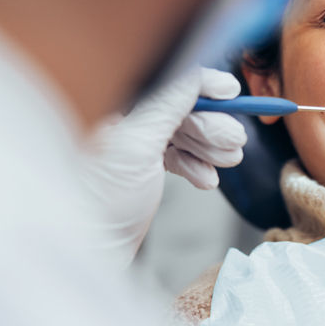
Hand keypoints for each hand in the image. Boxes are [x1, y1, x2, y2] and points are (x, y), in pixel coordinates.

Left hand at [80, 66, 245, 267]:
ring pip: (184, 135)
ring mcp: (134, 147)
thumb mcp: (137, 144)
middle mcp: (124, 122)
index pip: (167, 83)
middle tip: (234, 141)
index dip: (203, 87)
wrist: (90, 250)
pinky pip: (178, 158)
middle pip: (181, 110)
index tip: (231, 92)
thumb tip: (196, 75)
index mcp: (115, 106)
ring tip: (228, 160)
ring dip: (210, 148)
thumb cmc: (98, 202)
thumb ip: (167, 104)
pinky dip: (196, 167)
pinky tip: (206, 179)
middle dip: (212, 126)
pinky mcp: (143, 171)